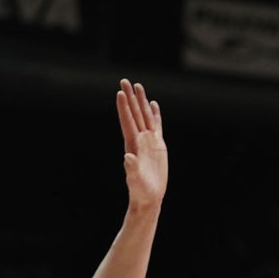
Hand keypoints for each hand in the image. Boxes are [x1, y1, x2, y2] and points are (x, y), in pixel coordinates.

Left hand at [116, 79, 167, 208]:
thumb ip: (131, 169)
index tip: (120, 92)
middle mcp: (139, 140)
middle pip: (134, 114)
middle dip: (130, 97)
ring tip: (139, 86)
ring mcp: (149, 141)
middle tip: (125, 81)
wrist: (149, 196)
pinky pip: (157, 125)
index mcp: (133, 145)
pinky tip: (153, 104)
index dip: (124, 107)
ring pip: (145, 116)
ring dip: (141, 101)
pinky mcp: (158, 145)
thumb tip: (128, 157)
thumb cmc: (140, 190)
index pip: (127, 121)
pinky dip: (155, 114)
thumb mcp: (135, 180)